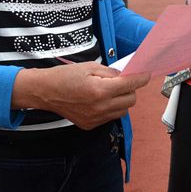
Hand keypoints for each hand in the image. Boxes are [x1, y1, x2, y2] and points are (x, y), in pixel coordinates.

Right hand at [12, 62, 150, 129]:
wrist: (44, 92)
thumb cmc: (65, 76)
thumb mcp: (90, 67)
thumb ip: (111, 72)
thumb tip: (127, 75)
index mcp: (100, 91)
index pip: (130, 85)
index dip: (141, 78)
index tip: (146, 74)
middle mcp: (99, 107)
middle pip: (131, 100)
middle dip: (130, 89)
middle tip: (121, 82)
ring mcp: (95, 119)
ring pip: (123, 110)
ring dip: (122, 100)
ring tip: (109, 91)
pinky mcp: (90, 125)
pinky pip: (111, 117)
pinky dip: (111, 108)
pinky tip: (100, 100)